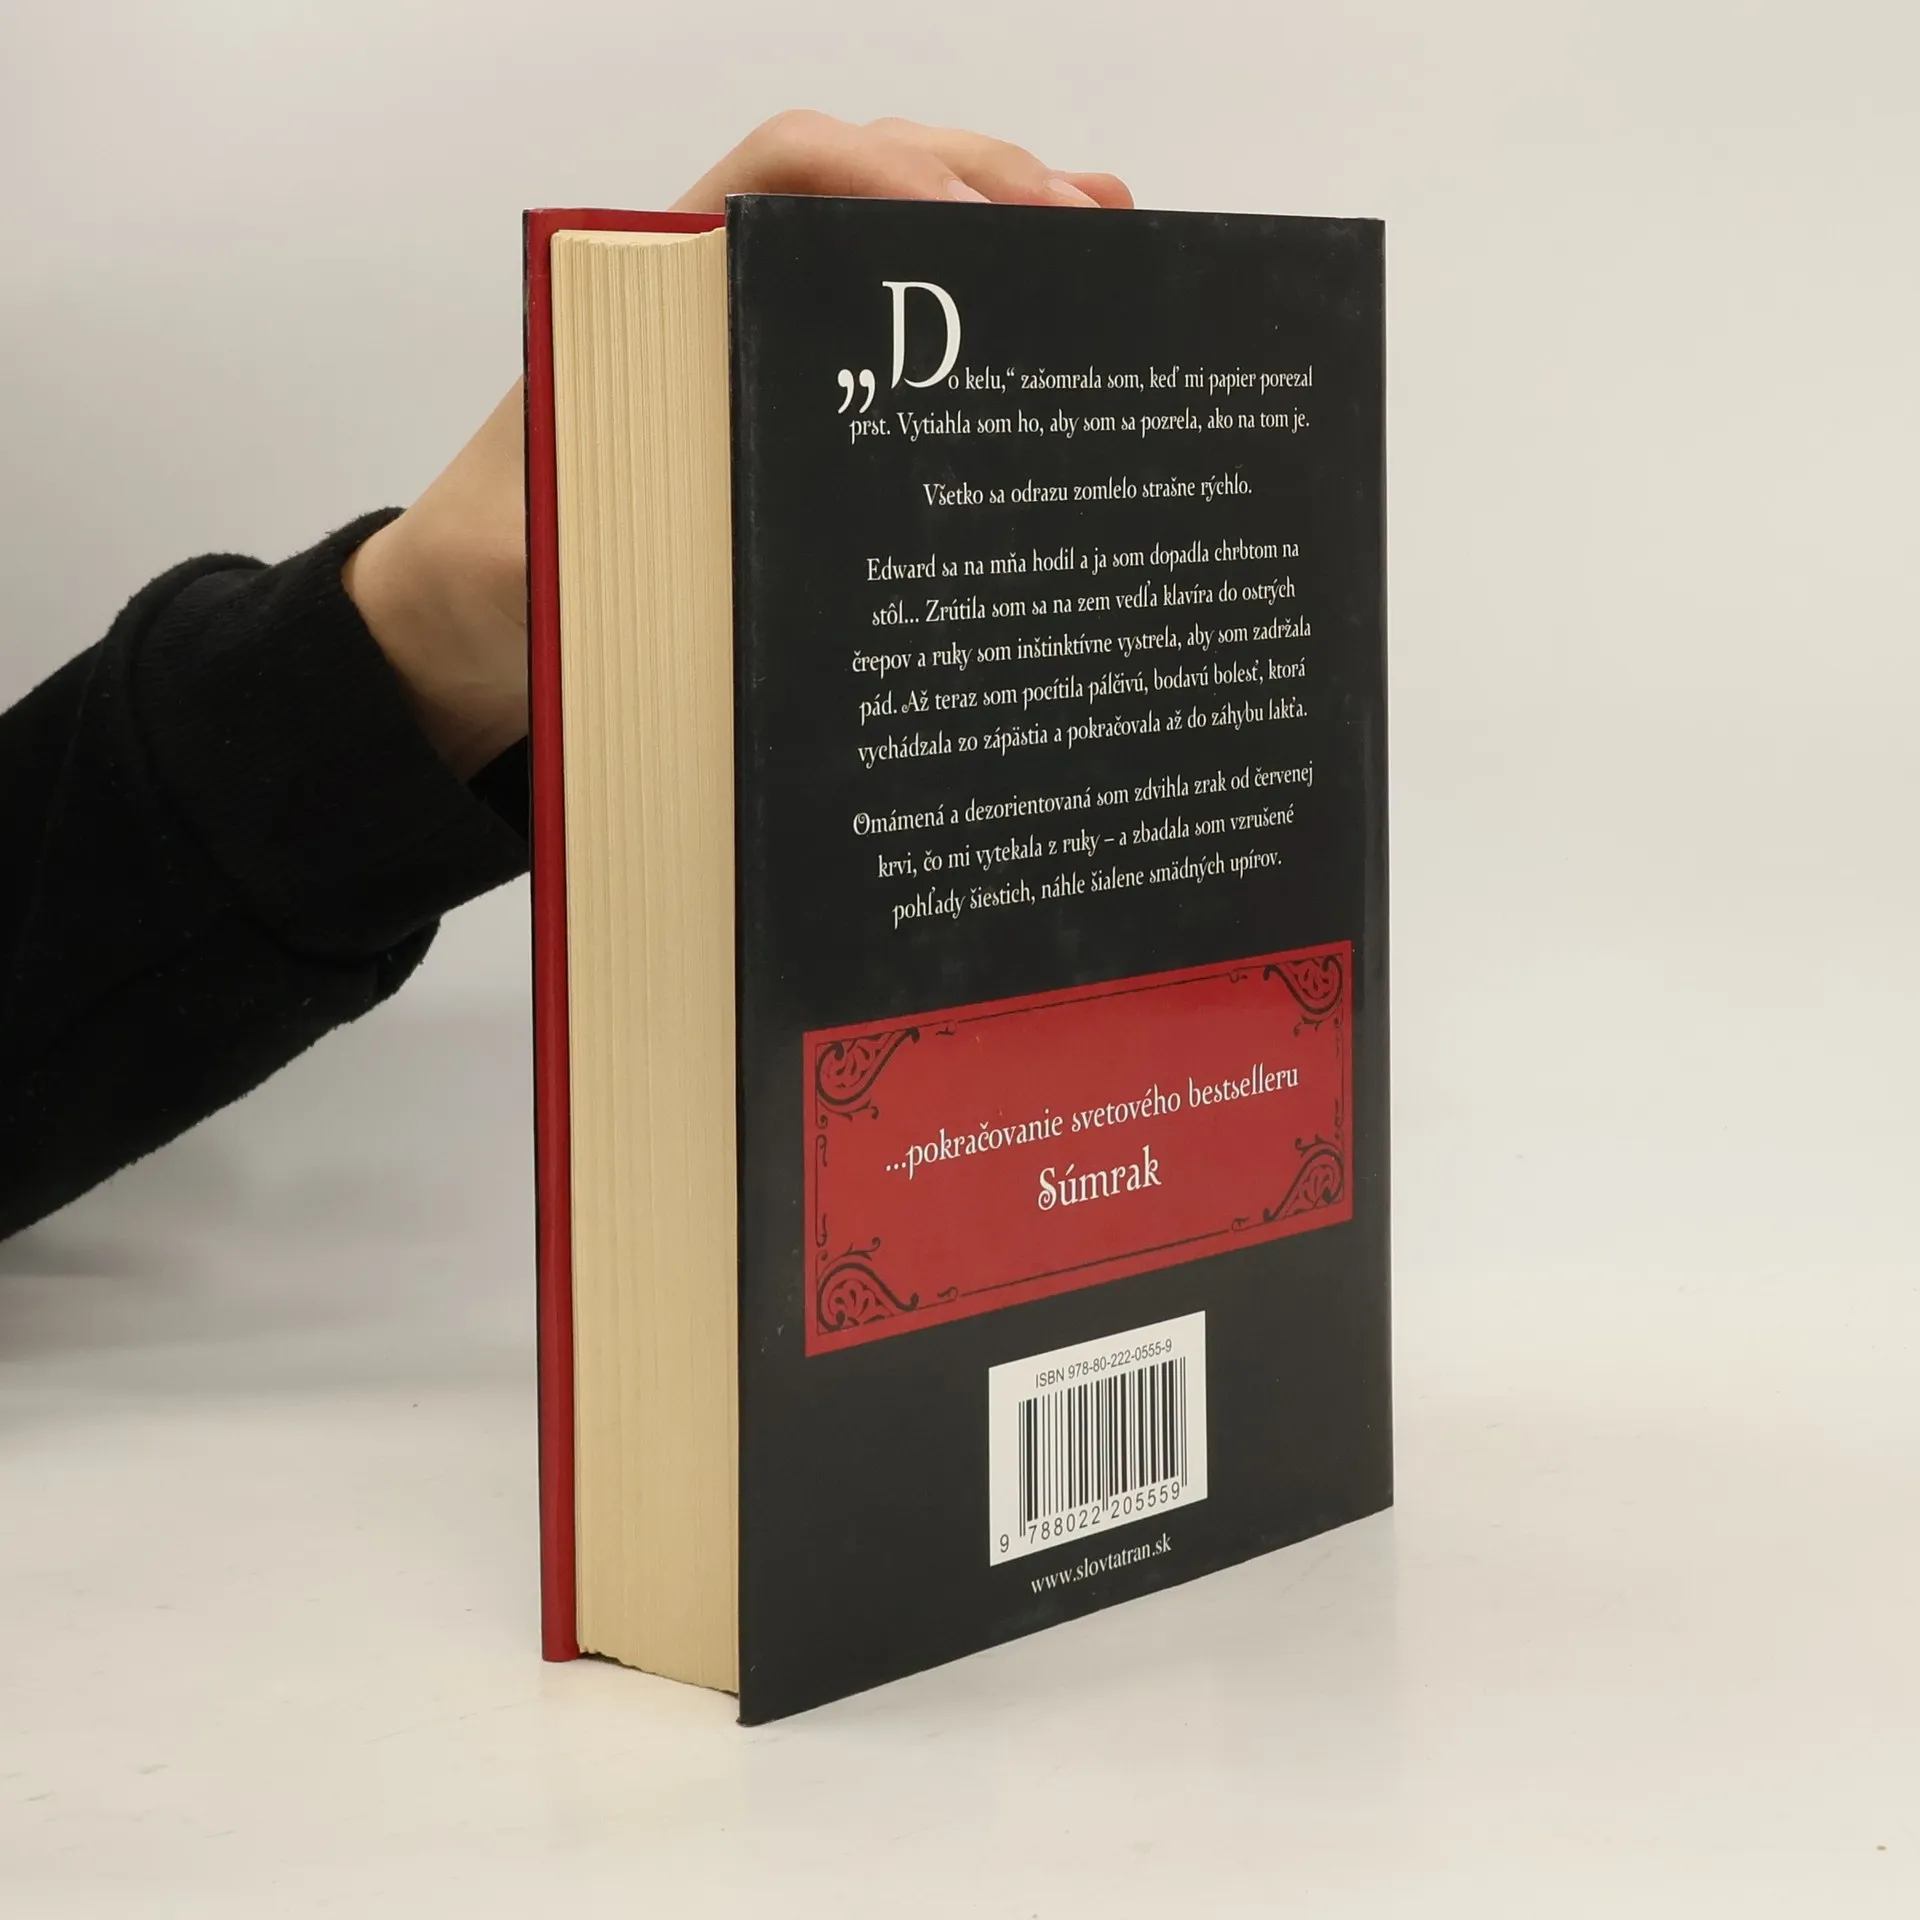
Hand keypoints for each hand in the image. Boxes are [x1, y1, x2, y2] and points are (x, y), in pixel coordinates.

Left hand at [345, 114, 1131, 778]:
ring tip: (1105, 237)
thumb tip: (693, 522)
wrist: (463, 624)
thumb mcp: (526, 559)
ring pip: (883, 247)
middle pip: (857, 189)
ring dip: (993, 228)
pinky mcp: (781, 408)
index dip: (877, 174)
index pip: (773, 177)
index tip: (964, 221)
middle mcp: (708, 302)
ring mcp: (751, 349)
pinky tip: (1048, 313)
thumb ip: (586, 530)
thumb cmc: (490, 581)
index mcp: (646, 303)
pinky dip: (969, 310)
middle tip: (1083, 225)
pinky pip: (883, 336)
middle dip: (975, 183)